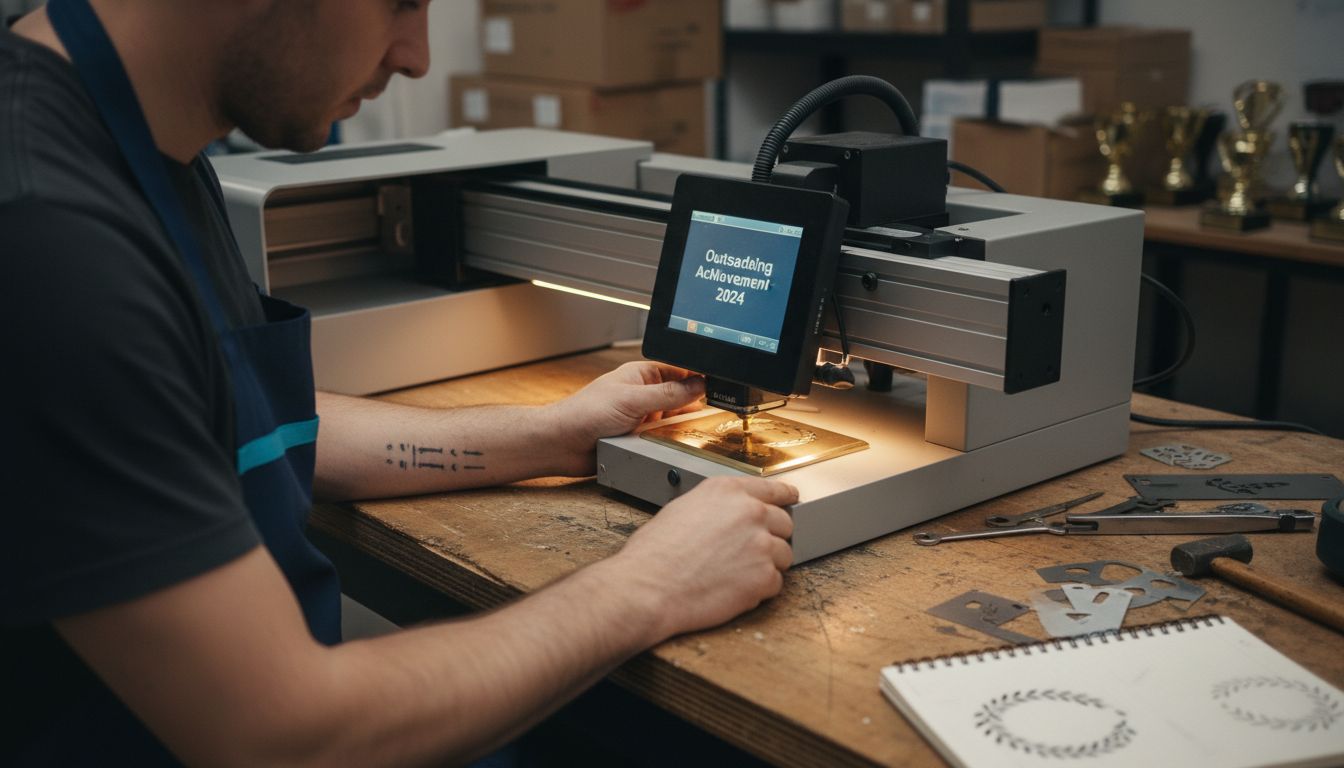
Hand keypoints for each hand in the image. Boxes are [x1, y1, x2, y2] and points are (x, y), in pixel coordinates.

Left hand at [545, 361, 704, 474]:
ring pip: (672, 420)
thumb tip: (699, 385)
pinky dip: (669, 442)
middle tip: (715, 410)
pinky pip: (662, 439)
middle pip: (680, 397)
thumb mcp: (633, 400)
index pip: (679, 370)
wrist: (562, 445)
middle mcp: (643, 394)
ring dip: (679, 426)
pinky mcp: (638, 438)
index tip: (719, 384)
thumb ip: (668, 394)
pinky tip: (676, 444)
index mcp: (640, 375)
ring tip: (698, 428)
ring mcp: (641, 417)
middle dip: (693, 403)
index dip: (699, 376)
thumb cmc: (584, 414)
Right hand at [604, 476, 797, 643]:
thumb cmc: (655, 554)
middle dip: (770, 538)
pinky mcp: (764, 577)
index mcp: (728, 491)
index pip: (773, 488)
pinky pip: (775, 583)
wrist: (649, 587)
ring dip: (765, 566)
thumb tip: (731, 515)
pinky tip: (731, 589)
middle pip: (784, 523)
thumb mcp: (684, 509)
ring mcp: (761, 545)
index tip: (791, 500)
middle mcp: (750, 512)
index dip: (784, 497)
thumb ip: (717, 507)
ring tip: (733, 575)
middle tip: (747, 553)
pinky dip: (758, 590)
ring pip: (783, 555)